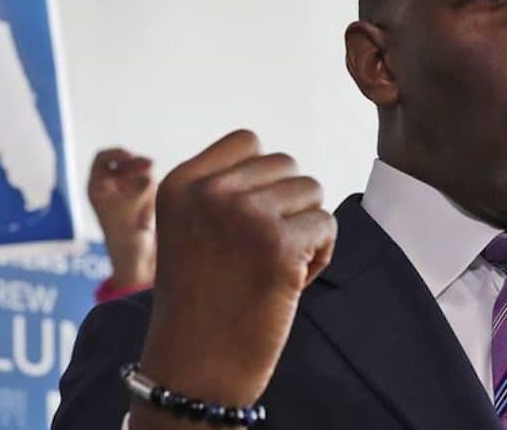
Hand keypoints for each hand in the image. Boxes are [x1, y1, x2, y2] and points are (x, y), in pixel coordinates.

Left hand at [88, 148, 156, 289]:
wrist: (136, 258)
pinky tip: (149, 213)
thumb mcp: (131, 207)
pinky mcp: (140, 201)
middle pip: (125, 163)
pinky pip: (149, 187)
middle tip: (151, 165)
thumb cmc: (125, 235)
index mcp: (97, 188)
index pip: (103, 158)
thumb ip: (140, 186)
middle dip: (138, 165)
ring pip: (140, 174)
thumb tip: (149, 173)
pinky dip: (152, 193)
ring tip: (145, 209)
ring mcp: (125, 193)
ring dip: (146, 184)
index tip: (130, 156)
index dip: (116, 153)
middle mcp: (110, 188)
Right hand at [132, 130, 335, 427]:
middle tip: (260, 253)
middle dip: (286, 206)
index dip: (261, 180)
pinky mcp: (280, 244)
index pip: (247, 140)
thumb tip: (280, 163)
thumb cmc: (201, 300)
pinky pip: (327, 224)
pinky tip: (291, 283)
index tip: (245, 223)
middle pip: (285, 165)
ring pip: (310, 191)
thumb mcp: (189, 229)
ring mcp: (244, 215)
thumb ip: (222, 190)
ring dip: (304, 228)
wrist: (196, 366)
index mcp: (179, 183)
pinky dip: (321, 254)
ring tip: (274, 267)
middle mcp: (209, 192)